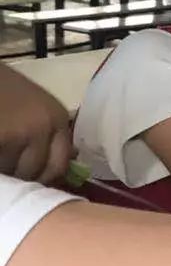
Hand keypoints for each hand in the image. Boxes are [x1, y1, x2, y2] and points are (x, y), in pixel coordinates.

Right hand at [0, 64, 71, 183]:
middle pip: (35, 173)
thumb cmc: (2, 87)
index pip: (58, 165)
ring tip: (2, 154)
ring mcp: (21, 133)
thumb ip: (48, 135)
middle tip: (8, 163)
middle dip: (19, 174)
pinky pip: (0, 166)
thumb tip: (69, 163)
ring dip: (4, 169)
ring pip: (13, 172)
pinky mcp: (2, 137)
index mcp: (57, 118)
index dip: (42, 177)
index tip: (28, 178)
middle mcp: (45, 126)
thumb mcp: (34, 106)